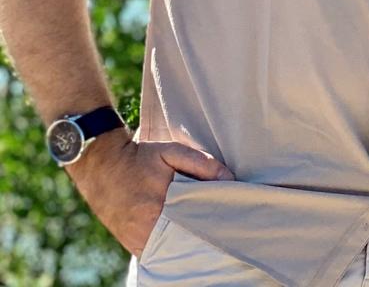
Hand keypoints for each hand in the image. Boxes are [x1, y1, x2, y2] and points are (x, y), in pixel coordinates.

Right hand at [67, 128, 234, 255]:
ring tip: (205, 240)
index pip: (196, 223)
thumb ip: (200, 163)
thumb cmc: (140, 157)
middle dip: (203, 238)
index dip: (212, 224)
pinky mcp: (133, 245)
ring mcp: (138, 240)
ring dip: (187, 247)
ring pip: (172, 252)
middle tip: (222, 235)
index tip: (227, 223)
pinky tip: (184, 244)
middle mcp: (147, 228)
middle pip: (185, 242)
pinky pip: (157, 255)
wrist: (102, 166)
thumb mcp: (170, 151)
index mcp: (158, 206)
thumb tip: (229, 178)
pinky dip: (171, 251)